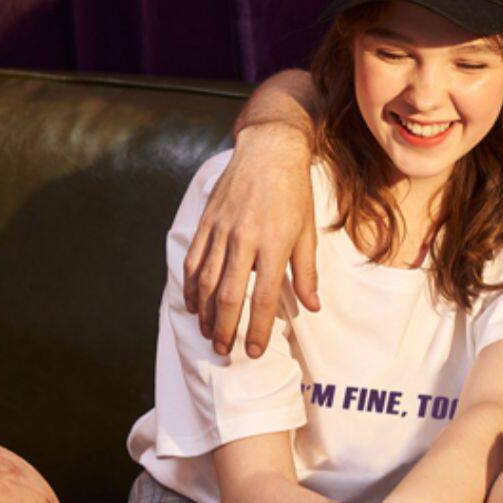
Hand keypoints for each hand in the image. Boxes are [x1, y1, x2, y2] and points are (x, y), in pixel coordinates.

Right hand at [183, 122, 318, 358]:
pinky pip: (193, 260)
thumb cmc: (294, 193)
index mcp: (274, 244)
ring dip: (204, 312)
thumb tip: (312, 307)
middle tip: (224, 351)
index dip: (257, 328)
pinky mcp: (207, 221)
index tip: (255, 351)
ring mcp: (221, 230)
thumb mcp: (308, 233)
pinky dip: (190, 286)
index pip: (263, 297)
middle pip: (228, 294)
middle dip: (225, 327)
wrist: (269, 150)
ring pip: (205, 280)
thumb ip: (307, 273)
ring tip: (207, 334)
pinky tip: (192, 304)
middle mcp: (244, 239)